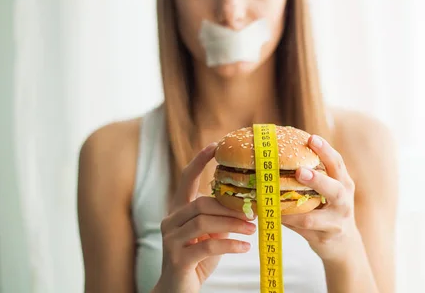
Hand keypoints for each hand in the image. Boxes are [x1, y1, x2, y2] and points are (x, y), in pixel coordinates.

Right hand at [154, 143, 256, 292]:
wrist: (176, 292)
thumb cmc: (197, 260)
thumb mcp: (210, 235)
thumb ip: (221, 218)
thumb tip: (248, 205)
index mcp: (178, 211)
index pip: (185, 180)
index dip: (198, 161)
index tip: (214, 145)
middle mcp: (171, 221)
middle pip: (201, 203)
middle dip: (230, 206)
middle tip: (253, 212)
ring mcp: (171, 240)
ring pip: (204, 222)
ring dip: (233, 224)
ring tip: (252, 229)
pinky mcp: (178, 259)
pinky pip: (208, 245)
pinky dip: (230, 244)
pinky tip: (245, 247)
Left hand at [281, 135, 360, 261]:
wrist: (344, 244)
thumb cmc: (330, 208)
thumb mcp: (330, 190)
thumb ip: (317, 174)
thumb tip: (283, 152)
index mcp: (344, 183)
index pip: (337, 163)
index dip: (326, 150)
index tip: (312, 138)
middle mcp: (344, 201)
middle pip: (335, 189)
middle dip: (317, 180)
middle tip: (300, 171)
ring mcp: (336, 221)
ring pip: (317, 217)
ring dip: (295, 209)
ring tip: (278, 202)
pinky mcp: (324, 237)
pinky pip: (304, 231)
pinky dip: (289, 222)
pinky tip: (275, 216)